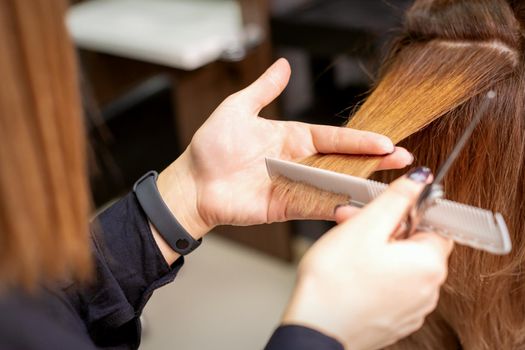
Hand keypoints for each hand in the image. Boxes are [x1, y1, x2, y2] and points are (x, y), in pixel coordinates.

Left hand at [157, 58, 412, 239]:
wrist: (192, 184)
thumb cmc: (211, 147)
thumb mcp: (238, 109)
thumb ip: (264, 89)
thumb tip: (283, 66)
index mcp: (292, 137)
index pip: (335, 137)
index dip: (361, 140)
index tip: (386, 141)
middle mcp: (298, 162)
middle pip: (343, 162)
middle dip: (374, 162)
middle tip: (403, 161)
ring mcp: (295, 186)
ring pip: (335, 185)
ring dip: (362, 186)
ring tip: (391, 187)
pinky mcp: (286, 207)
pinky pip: (315, 208)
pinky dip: (336, 209)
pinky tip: (357, 207)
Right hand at [282, 169, 453, 349]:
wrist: (315, 329)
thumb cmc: (335, 282)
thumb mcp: (365, 226)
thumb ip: (396, 198)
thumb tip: (420, 179)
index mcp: (428, 264)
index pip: (434, 225)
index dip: (404, 213)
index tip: (381, 212)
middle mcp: (428, 290)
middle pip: (414, 246)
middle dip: (384, 231)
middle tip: (353, 225)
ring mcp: (411, 310)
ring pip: (400, 267)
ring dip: (377, 252)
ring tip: (346, 250)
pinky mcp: (393, 321)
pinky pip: (391, 289)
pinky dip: (374, 277)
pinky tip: (349, 273)